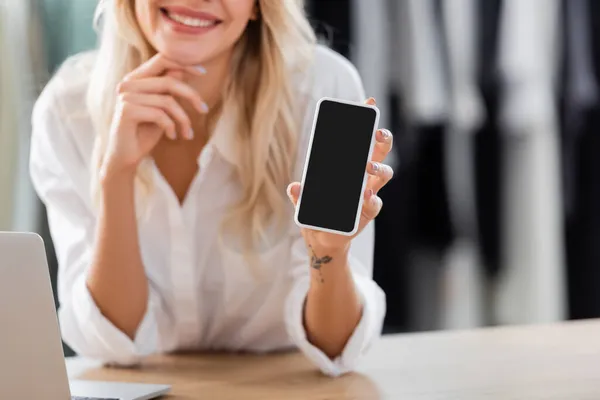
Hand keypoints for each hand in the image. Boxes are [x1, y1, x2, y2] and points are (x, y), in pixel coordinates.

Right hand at [101, 54, 207, 177]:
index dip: (184, 63)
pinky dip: (171, 126)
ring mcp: (125, 96)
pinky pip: (160, 114)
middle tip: (204, 110)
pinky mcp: (127, 111)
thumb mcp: (162, 107)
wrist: (127, 156)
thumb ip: (168, 89)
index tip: (203, 72)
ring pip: (167, 101)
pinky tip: (172, 136)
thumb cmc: (146, 131)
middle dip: (191, 95)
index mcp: (136, 78)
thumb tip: (183, 70)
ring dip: (183, 119)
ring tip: (187, 133)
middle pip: (169, 81)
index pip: (161, 60)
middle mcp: (128, 83)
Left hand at [287, 97, 393, 253]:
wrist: (322, 237)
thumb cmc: (316, 210)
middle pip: (381, 152)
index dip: (366, 121)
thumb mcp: (304, 198)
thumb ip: (299, 192)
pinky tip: (365, 196)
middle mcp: (363, 176)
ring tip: (369, 166)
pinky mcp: (367, 212)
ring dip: (380, 168)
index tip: (368, 103)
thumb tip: (294, 186)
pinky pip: (374, 203)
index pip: (361, 139)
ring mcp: (367, 193)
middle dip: (382, 140)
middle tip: (377, 133)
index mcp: (350, 165)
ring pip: (384, 174)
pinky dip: (371, 199)